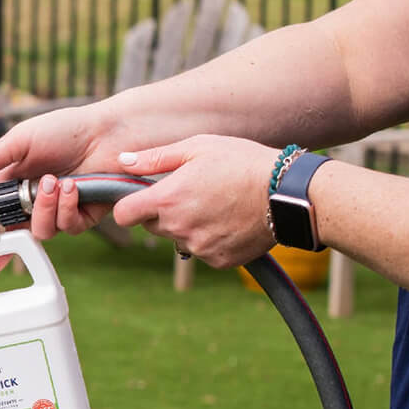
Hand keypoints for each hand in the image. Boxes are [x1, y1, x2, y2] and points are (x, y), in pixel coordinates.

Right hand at [0, 104, 123, 274]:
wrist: (109, 131)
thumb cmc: (66, 129)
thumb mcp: (21, 141)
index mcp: (11, 187)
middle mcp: (30, 204)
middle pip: (8, 241)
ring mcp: (55, 213)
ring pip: (38, 233)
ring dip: (43, 209)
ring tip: (53, 181)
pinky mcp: (80, 218)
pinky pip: (66, 227)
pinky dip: (66, 207)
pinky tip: (72, 186)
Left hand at [112, 135, 277, 267]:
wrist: (287, 192)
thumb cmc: (242, 162)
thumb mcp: (198, 147)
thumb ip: (155, 158)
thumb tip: (122, 161)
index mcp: (167, 199)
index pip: (124, 215)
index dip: (129, 206)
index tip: (140, 199)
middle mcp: (178, 228)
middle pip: (152, 226)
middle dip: (164, 213)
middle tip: (193, 194)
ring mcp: (198, 247)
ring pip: (178, 239)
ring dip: (188, 226)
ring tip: (217, 205)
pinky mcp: (217, 261)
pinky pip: (202, 251)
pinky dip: (210, 239)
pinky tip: (229, 221)